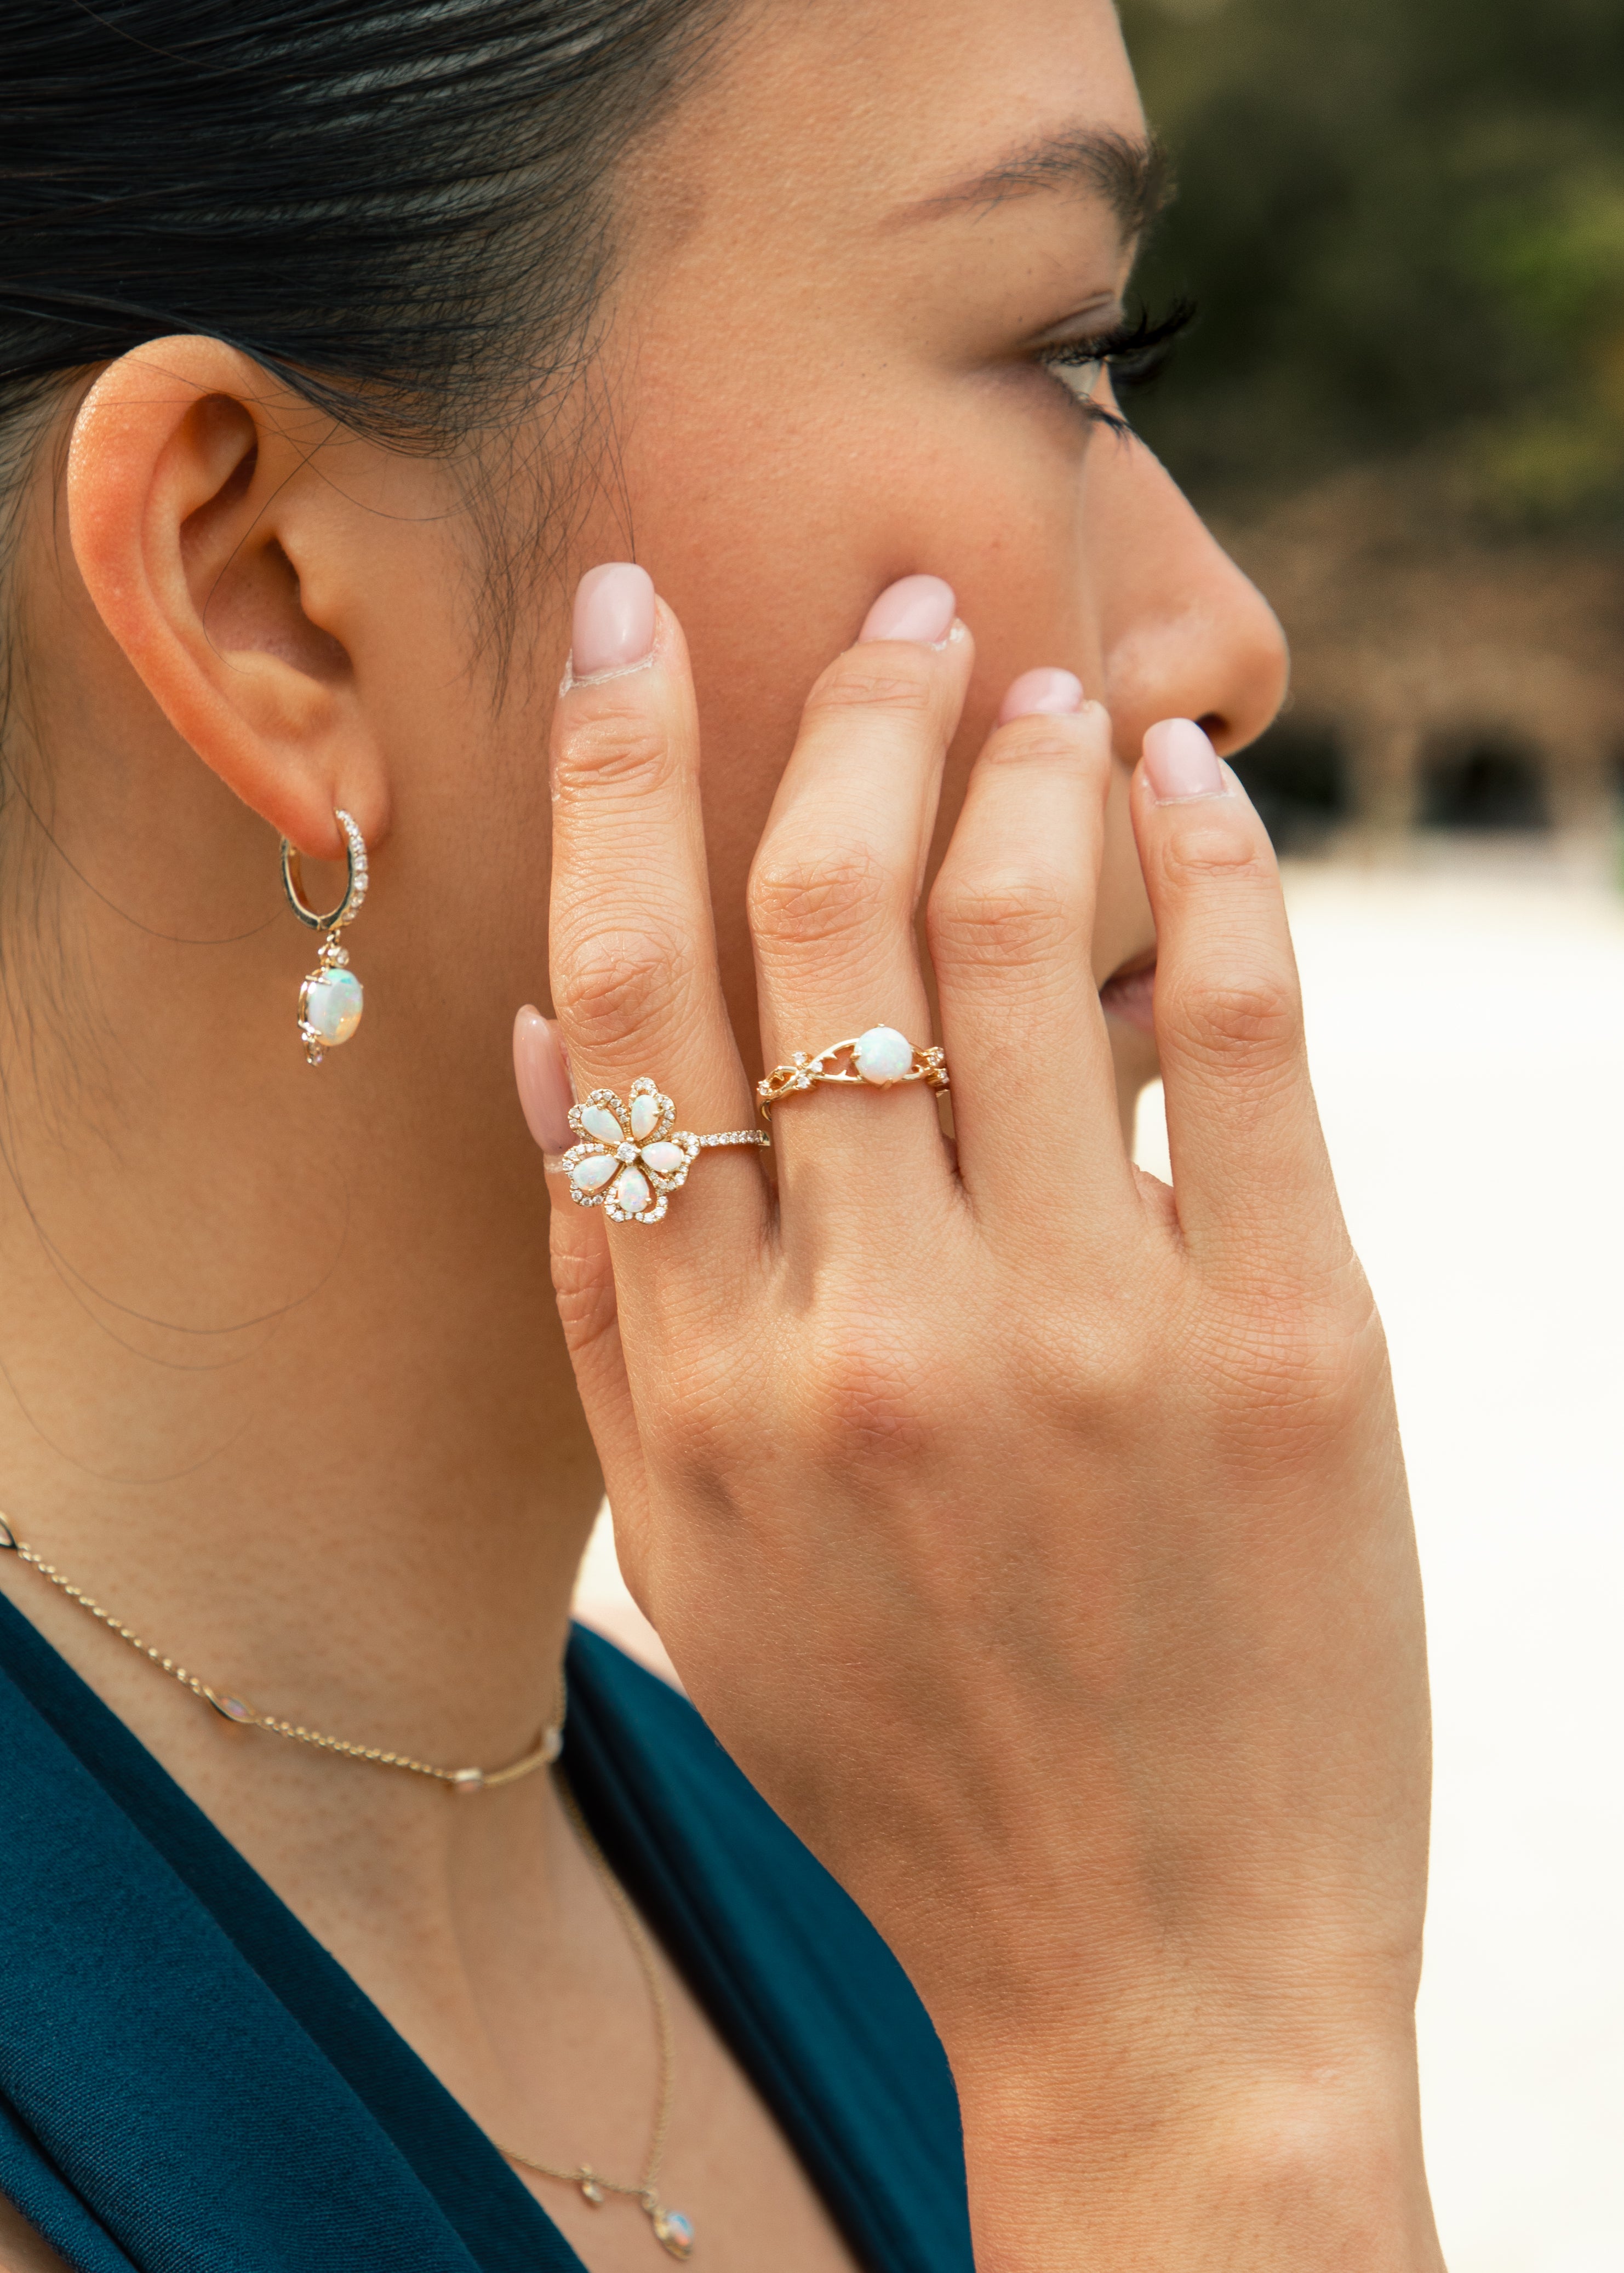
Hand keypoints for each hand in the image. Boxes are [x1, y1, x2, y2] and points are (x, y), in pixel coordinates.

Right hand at [521, 567, 1438, 2268]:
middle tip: (894, 603)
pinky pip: (1231, 1034)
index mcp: (711, 1384)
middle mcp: (880, 1334)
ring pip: (1016, 943)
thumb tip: (552, 1038)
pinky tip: (1184, 776)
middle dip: (843, 717)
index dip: (619, 779)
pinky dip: (1207, 869)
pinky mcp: (1289, 1345)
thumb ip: (609, 1298)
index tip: (631, 626)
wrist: (1155, 1967)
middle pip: (824, 928)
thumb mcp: (691, 1557)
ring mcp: (1091, 1334)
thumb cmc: (908, 1755)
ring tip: (1030, 672)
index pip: (634, 999)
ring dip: (1015, 762)